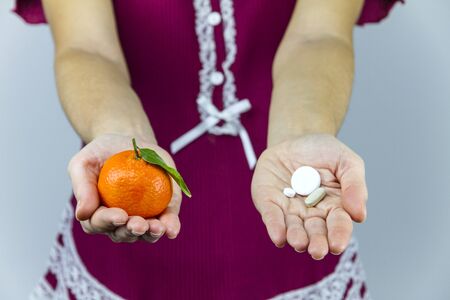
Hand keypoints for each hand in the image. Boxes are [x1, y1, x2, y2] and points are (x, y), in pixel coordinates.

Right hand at [67, 133, 181, 242]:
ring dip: (151, 234)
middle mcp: (118, 222)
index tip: (120, 215)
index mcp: (96, 213)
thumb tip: (82, 214)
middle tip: (139, 224)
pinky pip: (167, 222)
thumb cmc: (102, 153)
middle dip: (131, 231)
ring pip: (145, 234)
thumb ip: (82, 187)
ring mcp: (141, 218)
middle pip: (122, 234)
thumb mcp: (84, 162)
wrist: (129, 142)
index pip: (99, 223)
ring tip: (158, 227)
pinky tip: (171, 229)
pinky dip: (170, 227)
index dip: (108, 222)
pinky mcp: (162, 210)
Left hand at [251, 133, 366, 258]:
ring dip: (296, 237)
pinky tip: (278, 236)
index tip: (337, 244)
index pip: (339, 225)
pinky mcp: (269, 202)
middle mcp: (312, 214)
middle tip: (317, 250)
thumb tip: (359, 215)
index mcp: (334, 207)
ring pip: (293, 229)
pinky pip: (272, 216)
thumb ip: (355, 185)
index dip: (339, 235)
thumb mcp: (346, 161)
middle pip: (316, 232)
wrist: (295, 138)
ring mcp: (289, 210)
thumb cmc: (324, 152)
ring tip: (299, 242)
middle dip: (316, 243)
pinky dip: (275, 226)